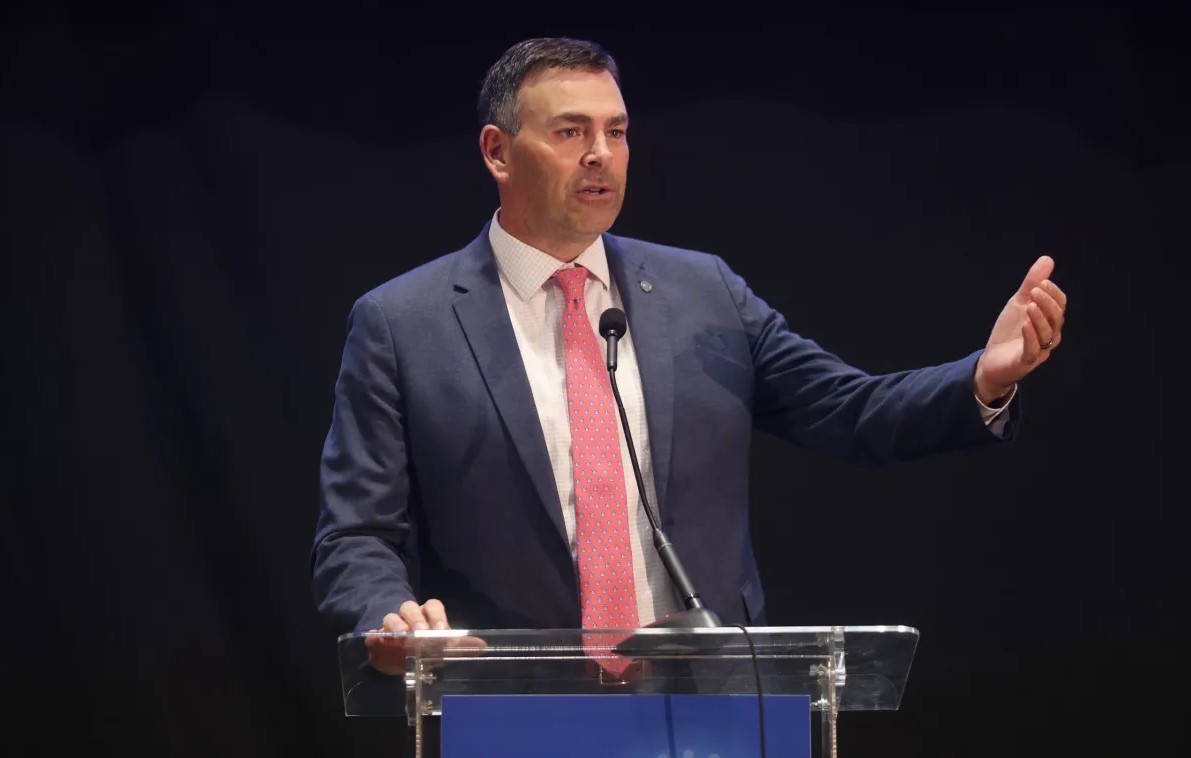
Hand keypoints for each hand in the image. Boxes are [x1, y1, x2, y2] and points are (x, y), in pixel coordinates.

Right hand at [363, 599, 485, 675]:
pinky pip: (374, 634)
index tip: (441, 631)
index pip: (433, 606)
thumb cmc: (424, 649)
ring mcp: (391, 626)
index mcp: (427, 616)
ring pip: (391, 616)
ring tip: (400, 637)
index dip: (437, 616)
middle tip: (420, 633)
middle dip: (415, 619)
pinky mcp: (377, 638)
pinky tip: (375, 642)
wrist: (398, 659)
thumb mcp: (442, 649)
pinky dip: (375, 637)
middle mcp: (409, 616)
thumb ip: (460, 646)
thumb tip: (483, 645)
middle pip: (410, 607)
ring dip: (395, 625)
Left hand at [974, 255, 1067, 404]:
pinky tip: (1025, 324)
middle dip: (1047, 303)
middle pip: (1057, 318)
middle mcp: (1049, 336)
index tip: (1041, 282)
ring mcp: (1039, 350)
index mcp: (1050, 321)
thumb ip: (1031, 283)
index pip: (1060, 305)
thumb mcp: (1019, 303)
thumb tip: (1047, 259)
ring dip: (1039, 318)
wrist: (992, 360)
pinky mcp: (1026, 362)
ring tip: (1029, 305)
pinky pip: (1033, 350)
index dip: (1053, 293)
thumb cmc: (1010, 331)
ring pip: (1047, 334)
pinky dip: (1030, 336)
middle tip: (1034, 290)